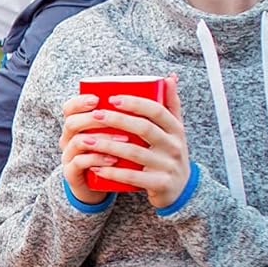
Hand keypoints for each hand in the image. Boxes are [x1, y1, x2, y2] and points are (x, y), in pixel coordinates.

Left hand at [60, 75, 187, 208]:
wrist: (181, 190)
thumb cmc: (169, 154)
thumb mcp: (175, 131)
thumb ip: (171, 105)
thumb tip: (169, 76)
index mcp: (176, 129)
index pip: (157, 110)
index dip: (135, 103)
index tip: (111, 98)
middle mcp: (175, 145)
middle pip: (145, 128)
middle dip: (118, 120)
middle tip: (95, 115)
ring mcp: (168, 165)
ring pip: (135, 153)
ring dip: (108, 146)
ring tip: (86, 140)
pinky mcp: (160, 184)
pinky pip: (133, 178)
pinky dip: (113, 172)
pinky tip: (96, 168)